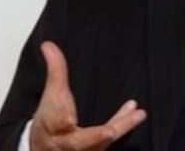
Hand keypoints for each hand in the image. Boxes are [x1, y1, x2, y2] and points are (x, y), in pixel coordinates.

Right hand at [30, 41, 146, 150]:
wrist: (46, 147)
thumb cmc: (50, 119)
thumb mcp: (51, 94)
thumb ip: (55, 70)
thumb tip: (48, 44)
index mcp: (51, 125)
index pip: (54, 121)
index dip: (61, 120)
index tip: (69, 119)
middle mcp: (67, 141)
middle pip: (80, 141)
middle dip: (94, 136)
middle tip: (108, 131)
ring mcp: (84, 148)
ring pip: (101, 142)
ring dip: (119, 127)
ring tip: (137, 114)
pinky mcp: (97, 149)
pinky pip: (112, 139)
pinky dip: (124, 124)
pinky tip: (138, 112)